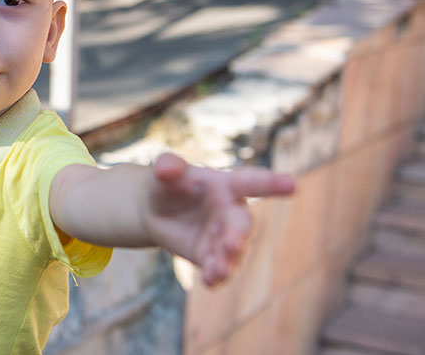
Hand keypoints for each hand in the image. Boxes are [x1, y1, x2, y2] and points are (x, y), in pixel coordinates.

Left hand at [144, 153, 294, 286]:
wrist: (156, 211)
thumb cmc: (168, 184)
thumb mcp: (164, 171)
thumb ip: (168, 165)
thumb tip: (165, 168)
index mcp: (226, 185)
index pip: (252, 182)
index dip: (272, 183)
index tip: (292, 184)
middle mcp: (230, 212)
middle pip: (242, 224)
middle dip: (239, 235)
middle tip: (232, 244)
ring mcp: (223, 237)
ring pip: (234, 252)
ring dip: (228, 261)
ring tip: (218, 270)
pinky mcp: (211, 257)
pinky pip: (218, 269)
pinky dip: (215, 276)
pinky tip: (209, 281)